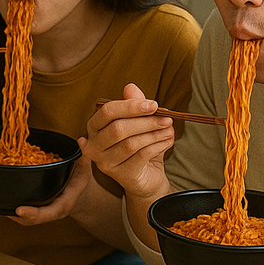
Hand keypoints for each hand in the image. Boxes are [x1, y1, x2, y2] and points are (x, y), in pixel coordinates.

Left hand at [10, 144, 91, 225]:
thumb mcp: (85, 168)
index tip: (20, 210)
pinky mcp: (37, 207)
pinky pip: (24, 212)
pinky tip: (2, 199)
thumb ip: (84, 155)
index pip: (48, 213)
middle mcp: (51, 210)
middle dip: (19, 217)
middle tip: (4, 209)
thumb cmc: (80, 180)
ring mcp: (43, 210)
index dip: (34, 213)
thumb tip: (81, 141)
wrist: (80, 193)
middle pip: (33, 219)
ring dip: (12, 213)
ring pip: (26, 218)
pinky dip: (12, 208)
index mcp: (63, 203)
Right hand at [83, 83, 173, 201]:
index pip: (107, 112)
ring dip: (154, 134)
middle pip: (118, 128)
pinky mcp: (120, 175)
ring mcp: (105, 163)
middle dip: (146, 121)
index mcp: (94, 127)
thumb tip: (131, 87)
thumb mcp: (139, 123)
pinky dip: (157, 146)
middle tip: (166, 118)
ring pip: (130, 143)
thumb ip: (134, 105)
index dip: (131, 106)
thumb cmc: (140, 147)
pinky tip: (167, 141)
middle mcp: (94, 146)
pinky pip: (141, 156)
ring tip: (169, 129)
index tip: (154, 104)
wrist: (146, 177)